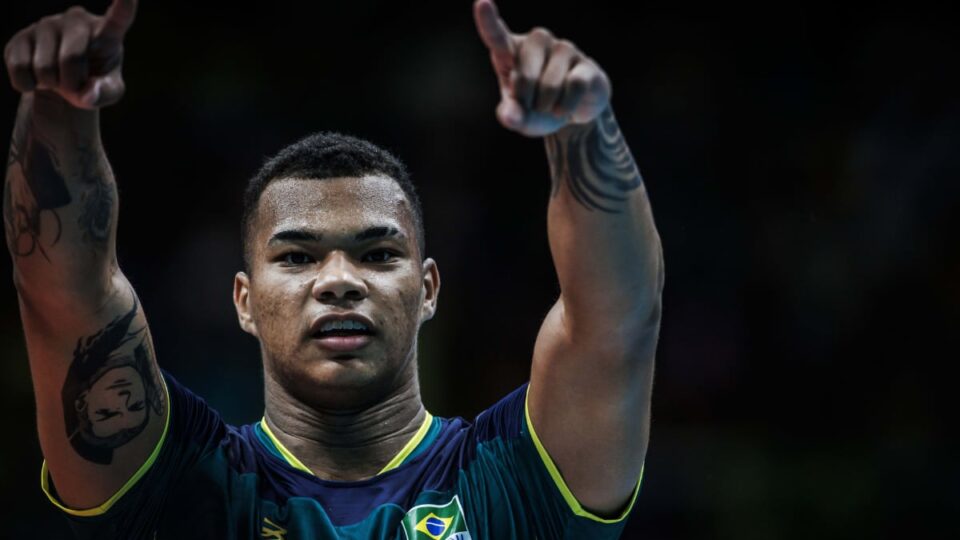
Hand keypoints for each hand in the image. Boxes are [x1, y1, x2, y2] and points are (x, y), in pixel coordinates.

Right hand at [3, 0, 137, 109]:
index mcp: (107, 32)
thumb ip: (104, 93)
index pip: (119, 17)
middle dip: (71, 83)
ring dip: (51, 85)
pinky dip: (28, 84)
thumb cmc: (94, 82)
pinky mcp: (21, 35)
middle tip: (75, 84)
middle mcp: (77, 20)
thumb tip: (88, 94)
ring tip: (57, 77)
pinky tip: (36, 77)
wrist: (62, 83)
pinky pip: (20, 70)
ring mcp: (47, 24)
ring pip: (44, 68)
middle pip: (71, 58)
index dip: (124, 6)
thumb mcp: (108, 91)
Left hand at [472, 0, 611, 136]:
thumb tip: (510, 116)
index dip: (488, 20)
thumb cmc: (538, 109)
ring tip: (551, 107)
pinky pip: (574, 87)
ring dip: (549, 106)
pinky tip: (567, 109)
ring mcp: (562, 48)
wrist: (573, 113)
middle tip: (533, 106)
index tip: (482, 2)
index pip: (496, 36)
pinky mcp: (585, 62)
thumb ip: (512, 116)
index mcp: (510, 51)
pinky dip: (568, 106)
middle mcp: (536, 42)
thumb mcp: (521, 118)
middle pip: (526, 76)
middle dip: (528, 101)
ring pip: (550, 85)